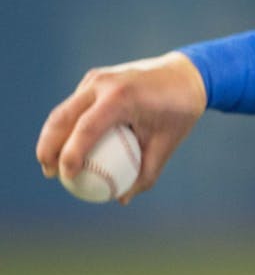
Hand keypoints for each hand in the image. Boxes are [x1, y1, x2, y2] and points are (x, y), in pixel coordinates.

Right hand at [36, 52, 206, 203]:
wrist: (186, 75)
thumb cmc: (179, 112)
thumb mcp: (168, 143)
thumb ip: (146, 173)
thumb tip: (121, 199)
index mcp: (122, 96)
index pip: (86, 128)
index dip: (70, 155)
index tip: (66, 178)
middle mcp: (104, 83)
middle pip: (63, 118)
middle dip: (48, 147)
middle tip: (49, 173)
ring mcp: (96, 78)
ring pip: (64, 110)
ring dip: (52, 137)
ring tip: (50, 164)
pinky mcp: (94, 78)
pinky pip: (75, 105)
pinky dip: (66, 126)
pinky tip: (67, 147)